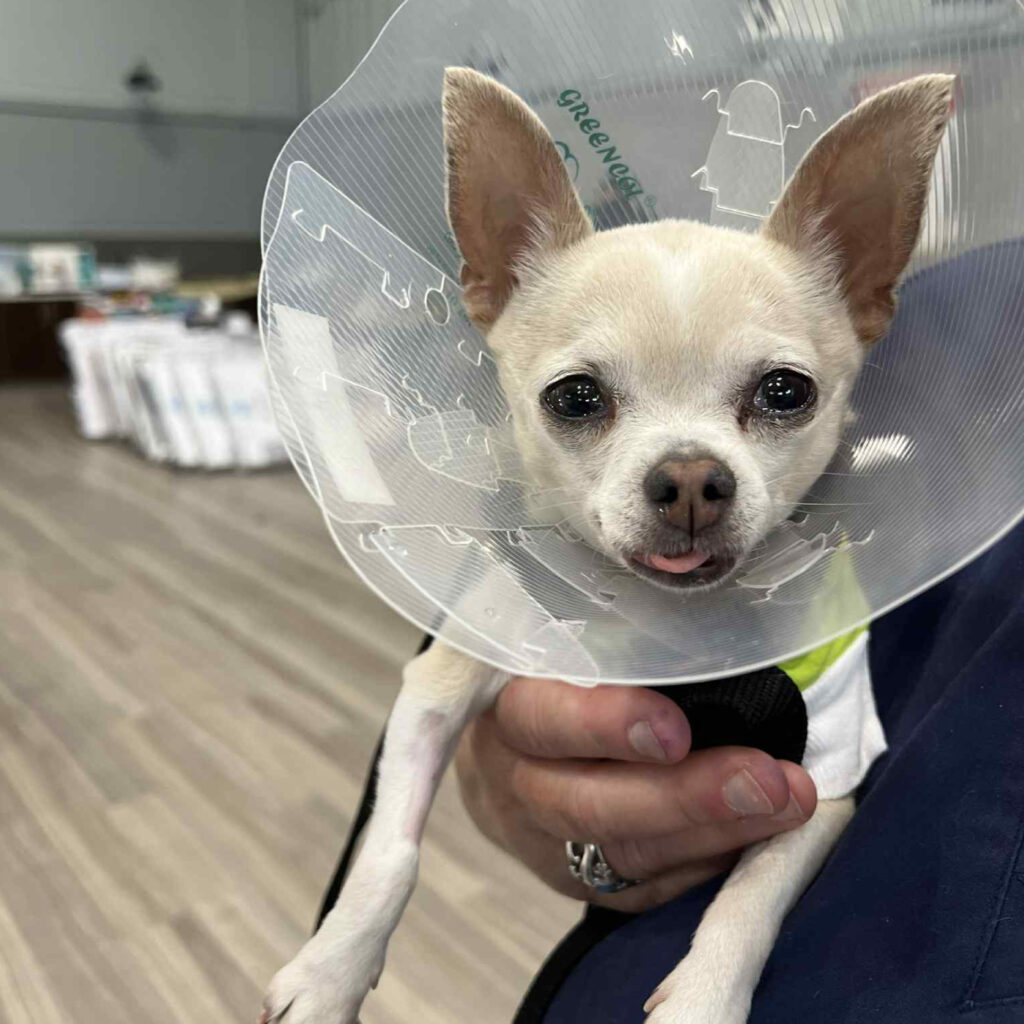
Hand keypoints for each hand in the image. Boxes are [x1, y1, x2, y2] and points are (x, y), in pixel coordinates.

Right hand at [455, 676, 816, 911]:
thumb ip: (611, 646)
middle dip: (684, 795)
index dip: (604, 726)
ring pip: (624, 852)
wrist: (500, 761)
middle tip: (766, 780)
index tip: (675, 728)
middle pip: (588, 804)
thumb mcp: (557, 652)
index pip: (542, 720)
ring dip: (715, 831)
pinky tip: (758, 835)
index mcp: (504, 711)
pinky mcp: (578, 883)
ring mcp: (544, 844)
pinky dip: (705, 861)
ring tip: (788, 803)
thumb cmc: (548, 683)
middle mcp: (516, 784)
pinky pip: (644, 887)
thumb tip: (705, 630)